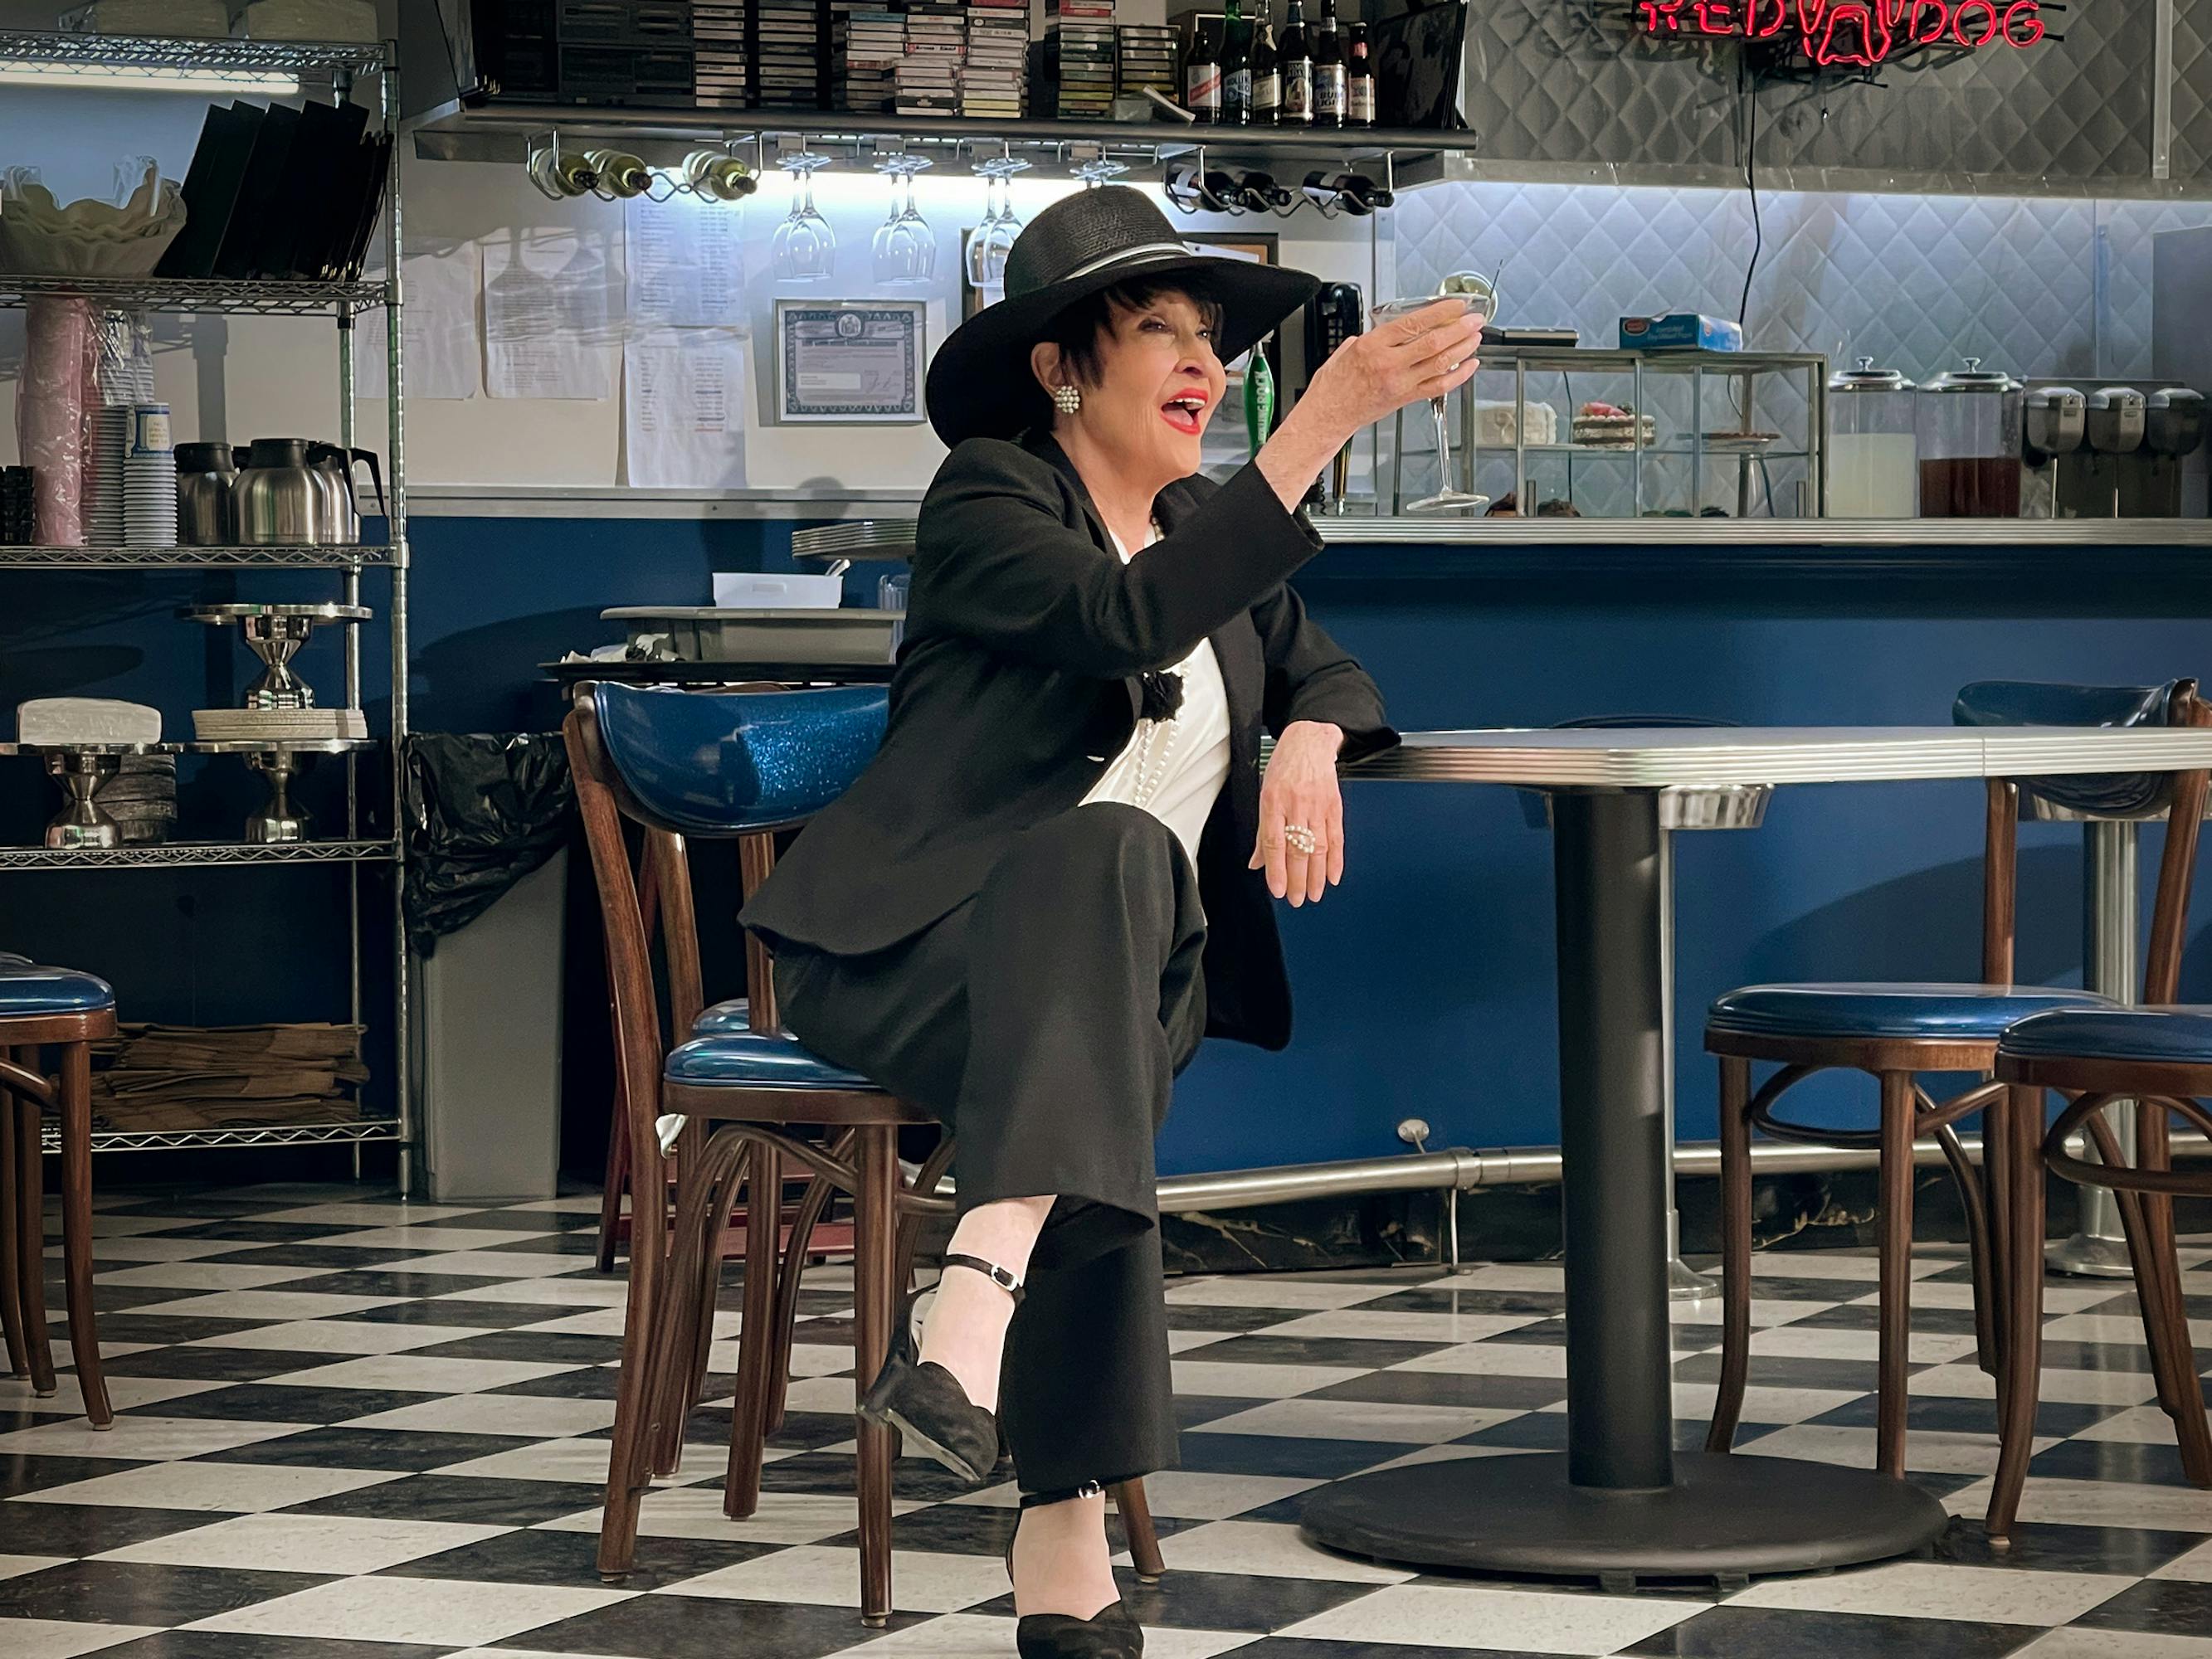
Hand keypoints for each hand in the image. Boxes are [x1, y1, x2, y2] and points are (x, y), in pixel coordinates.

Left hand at [1252, 720, 1345, 906]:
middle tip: (1297, 899)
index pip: (1275, 843)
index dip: (1276, 870)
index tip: (1278, 890)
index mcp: (1273, 802)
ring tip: (1314, 895)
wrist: (1310, 741)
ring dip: (1317, 876)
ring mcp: (1318, 806)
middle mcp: (1296, 805)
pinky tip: (1333, 876)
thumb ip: (1263, 831)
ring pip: (1318, 848)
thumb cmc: (1284, 766)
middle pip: (1297, 850)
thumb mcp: (1264, 794)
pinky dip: (1336, 860)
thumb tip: (1257, 863)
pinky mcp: (1334, 805)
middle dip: (1298, 880)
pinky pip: (1336, 837)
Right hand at [1298, 299, 1483, 442]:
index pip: (1414, 323)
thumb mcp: (1347, 348)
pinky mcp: (1405, 398)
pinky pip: (1438, 386)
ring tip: (1475, 338)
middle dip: (1459, 329)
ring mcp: (1399, 383)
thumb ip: (1373, 337)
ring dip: (1463, 349)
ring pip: (1440, 363)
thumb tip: (1392, 329)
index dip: (1440, 312)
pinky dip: (1458, 376)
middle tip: (1474, 320)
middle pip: (1433, 342)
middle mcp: (1389, 364)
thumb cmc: (1334, 385)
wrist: (1328, 414)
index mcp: (1373, 345)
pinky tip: (1468, 366)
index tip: (1455, 306)